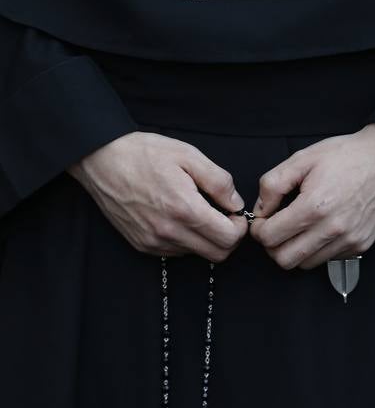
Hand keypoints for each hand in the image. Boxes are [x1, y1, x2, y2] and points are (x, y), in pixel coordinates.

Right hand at [68, 131, 247, 260]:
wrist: (101, 160)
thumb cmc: (144, 153)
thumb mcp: (188, 155)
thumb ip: (219, 182)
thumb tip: (236, 204)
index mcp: (184, 209)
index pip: (229, 239)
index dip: (240, 226)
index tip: (234, 212)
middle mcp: (169, 232)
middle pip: (217, 254)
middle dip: (228, 237)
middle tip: (223, 215)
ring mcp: (153, 241)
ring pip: (197, 254)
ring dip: (205, 239)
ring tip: (197, 212)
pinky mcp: (142, 244)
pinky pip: (175, 252)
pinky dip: (185, 239)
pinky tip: (178, 217)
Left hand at [249, 123, 374, 269]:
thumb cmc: (345, 156)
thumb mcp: (301, 159)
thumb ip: (272, 185)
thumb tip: (260, 211)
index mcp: (314, 206)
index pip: (270, 238)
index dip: (259, 230)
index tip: (263, 221)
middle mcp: (333, 228)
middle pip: (285, 260)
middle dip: (273, 246)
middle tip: (275, 229)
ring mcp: (349, 240)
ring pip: (306, 264)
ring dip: (295, 250)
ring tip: (298, 228)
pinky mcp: (360, 246)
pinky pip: (328, 259)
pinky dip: (317, 249)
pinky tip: (320, 228)